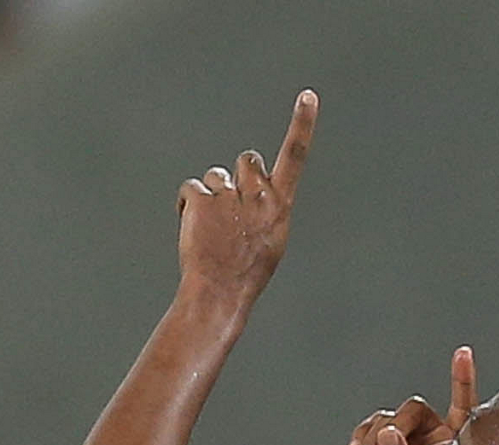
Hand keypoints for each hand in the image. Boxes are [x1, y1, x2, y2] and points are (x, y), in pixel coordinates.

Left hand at [175, 89, 318, 310]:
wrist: (220, 294)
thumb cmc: (246, 273)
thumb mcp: (270, 242)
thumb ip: (265, 208)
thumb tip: (251, 185)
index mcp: (280, 208)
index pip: (295, 158)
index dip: (302, 126)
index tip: (309, 96)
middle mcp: (259, 197)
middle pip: (246, 160)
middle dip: (237, 176)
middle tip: (230, 211)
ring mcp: (230, 196)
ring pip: (216, 176)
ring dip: (211, 196)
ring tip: (211, 232)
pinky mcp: (203, 199)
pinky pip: (192, 188)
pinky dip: (189, 206)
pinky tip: (194, 231)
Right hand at [350, 346, 477, 444]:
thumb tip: (388, 433)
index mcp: (458, 442)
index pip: (463, 406)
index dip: (462, 380)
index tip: (463, 354)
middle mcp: (437, 434)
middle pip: (412, 411)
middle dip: (391, 430)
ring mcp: (412, 437)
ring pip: (388, 420)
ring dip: (371, 442)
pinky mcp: (389, 444)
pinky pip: (373, 428)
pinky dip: (363, 439)